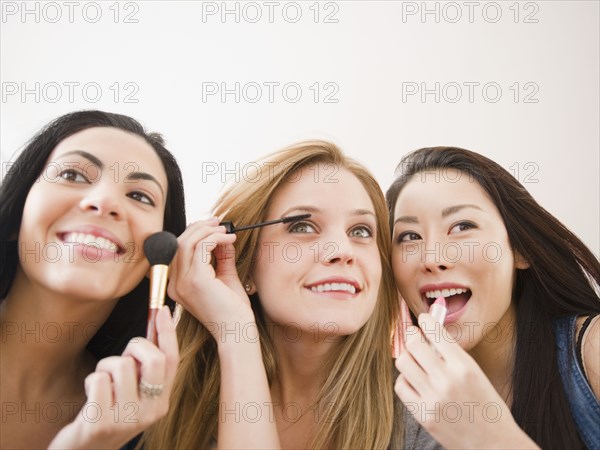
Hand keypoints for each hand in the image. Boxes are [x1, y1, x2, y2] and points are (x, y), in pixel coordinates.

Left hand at [48, 306, 178, 449]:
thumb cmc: (109, 414)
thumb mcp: (135, 394)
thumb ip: (146, 368)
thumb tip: (156, 328)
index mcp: (162, 401)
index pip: (172, 360)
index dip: (167, 332)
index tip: (160, 309)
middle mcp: (150, 412)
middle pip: (153, 359)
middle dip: (136, 346)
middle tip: (124, 356)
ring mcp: (127, 419)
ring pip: (121, 366)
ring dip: (106, 366)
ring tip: (103, 383)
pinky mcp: (101, 423)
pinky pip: (98, 379)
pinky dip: (91, 380)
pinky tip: (91, 396)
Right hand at [167, 218, 253, 342]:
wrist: (237, 331)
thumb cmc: (232, 310)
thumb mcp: (224, 277)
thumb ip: (220, 257)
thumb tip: (222, 237)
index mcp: (177, 285)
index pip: (177, 250)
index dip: (193, 234)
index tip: (212, 227)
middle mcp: (174, 284)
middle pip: (178, 243)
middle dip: (199, 227)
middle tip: (218, 223)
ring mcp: (182, 282)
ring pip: (187, 241)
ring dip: (208, 230)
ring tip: (225, 231)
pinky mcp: (196, 279)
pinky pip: (201, 247)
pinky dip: (215, 238)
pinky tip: (229, 239)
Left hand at [394, 313, 538, 448]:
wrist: (494, 444)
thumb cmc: (488, 407)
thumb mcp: (477, 374)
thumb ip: (453, 354)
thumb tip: (430, 330)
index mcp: (464, 366)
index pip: (435, 332)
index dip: (426, 321)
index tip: (423, 319)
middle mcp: (447, 380)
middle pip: (413, 344)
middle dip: (411, 336)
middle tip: (413, 336)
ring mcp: (433, 398)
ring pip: (403, 363)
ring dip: (407, 358)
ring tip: (415, 362)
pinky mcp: (423, 415)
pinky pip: (401, 387)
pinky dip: (405, 380)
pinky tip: (415, 382)